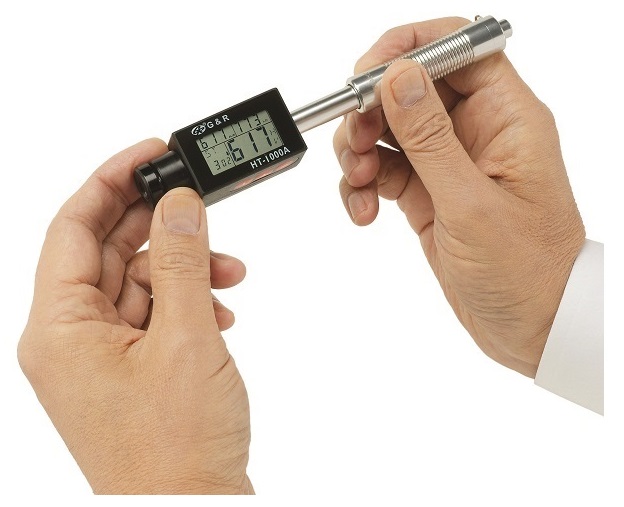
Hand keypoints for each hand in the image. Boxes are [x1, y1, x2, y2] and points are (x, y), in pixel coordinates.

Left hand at [18, 139, 252, 493]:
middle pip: (108, 251)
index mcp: (60, 330)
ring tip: (228, 271)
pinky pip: (155, 312)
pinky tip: (220, 307)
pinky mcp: (133, 368)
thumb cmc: (177, 452)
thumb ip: (182, 263)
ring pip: (139, 281)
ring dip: (185, 267)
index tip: (152, 154)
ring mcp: (103, 356)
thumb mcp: (187, 340)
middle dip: (159, 224)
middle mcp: (72, 340)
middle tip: (200, 199)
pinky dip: (188, 300)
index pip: (74, 227)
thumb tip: (180, 204)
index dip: (112, 180)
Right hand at [333, 17, 584, 376]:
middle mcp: (475, 133)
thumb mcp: (472, 203)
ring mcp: (448, 164)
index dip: (408, 48)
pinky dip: (362, 186)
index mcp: (505, 118)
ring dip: (360, 150)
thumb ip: (430, 138)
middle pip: (410, 87)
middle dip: (371, 108)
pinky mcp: (427, 195)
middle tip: (355, 141)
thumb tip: (398, 76)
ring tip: (359, 183)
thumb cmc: (527, 271)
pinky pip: (383, 171)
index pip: (457, 48)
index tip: (367, 75)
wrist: (533, 328)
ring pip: (389, 129)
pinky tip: (363, 212)